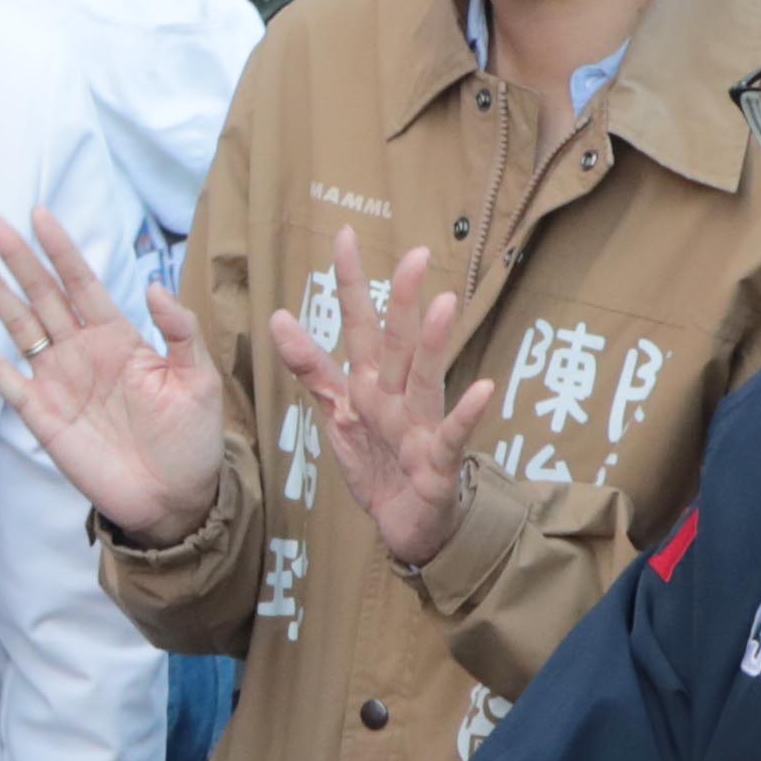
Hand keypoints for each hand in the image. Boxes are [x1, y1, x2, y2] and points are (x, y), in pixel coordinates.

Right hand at [0, 209, 226, 546]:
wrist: (174, 498)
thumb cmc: (191, 439)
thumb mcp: (198, 379)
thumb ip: (179, 331)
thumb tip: (154, 286)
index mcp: (119, 336)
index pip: (83, 282)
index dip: (61, 249)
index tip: (40, 215)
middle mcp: (82, 350)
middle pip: (42, 292)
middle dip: (17, 255)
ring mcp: (58, 379)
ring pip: (18, 323)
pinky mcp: (40, 411)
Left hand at [280, 237, 495, 578]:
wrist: (408, 525)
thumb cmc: (378, 461)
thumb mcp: (338, 413)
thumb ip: (312, 368)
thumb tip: (278, 317)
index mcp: (370, 383)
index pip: (358, 324)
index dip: (350, 283)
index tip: (346, 235)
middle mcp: (397, 397)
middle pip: (396, 344)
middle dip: (401, 302)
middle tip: (413, 255)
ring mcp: (421, 427)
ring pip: (425, 380)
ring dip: (434, 345)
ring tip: (444, 304)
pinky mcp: (439, 462)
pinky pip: (453, 435)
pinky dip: (466, 414)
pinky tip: (482, 388)